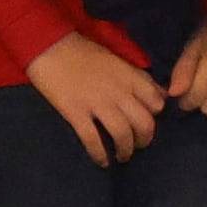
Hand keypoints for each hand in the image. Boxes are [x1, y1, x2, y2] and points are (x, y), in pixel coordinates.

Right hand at [27, 31, 162, 164]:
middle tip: (137, 145)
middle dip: (144, 140)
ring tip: (122, 156)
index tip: (146, 120)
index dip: (154, 115)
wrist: (47, 46)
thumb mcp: (116, 59)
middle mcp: (118, 91)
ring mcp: (97, 103)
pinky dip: (100, 154)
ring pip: (122, 135)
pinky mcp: (75, 112)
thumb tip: (159, 93)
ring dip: (125, 150)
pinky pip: (93, 140)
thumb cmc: (81, 51)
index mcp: (129, 76)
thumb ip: (137, 77)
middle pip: (144, 124)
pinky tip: (102, 161)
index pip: (156, 102)